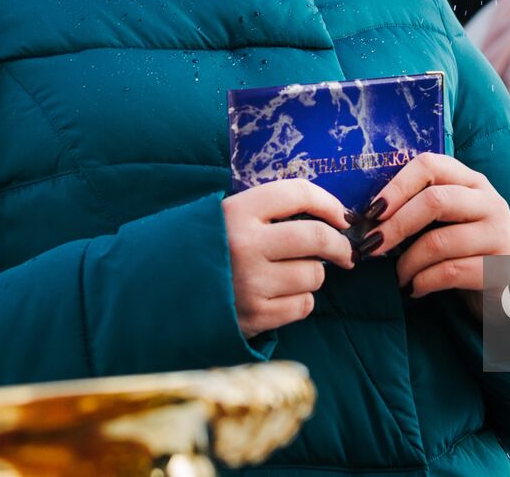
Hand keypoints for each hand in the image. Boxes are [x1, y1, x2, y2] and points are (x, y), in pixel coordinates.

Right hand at [222, 180, 355, 338]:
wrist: (162, 298)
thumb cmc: (207, 253)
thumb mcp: (226, 220)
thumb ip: (269, 213)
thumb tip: (331, 218)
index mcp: (236, 212)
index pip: (298, 193)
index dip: (329, 203)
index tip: (343, 216)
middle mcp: (244, 244)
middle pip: (317, 236)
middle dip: (340, 245)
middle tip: (346, 253)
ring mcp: (250, 282)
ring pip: (314, 274)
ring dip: (312, 275)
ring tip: (288, 276)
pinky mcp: (255, 315)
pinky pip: (303, 304)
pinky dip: (300, 301)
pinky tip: (279, 298)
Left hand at [356, 154, 509, 310]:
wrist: (506, 292)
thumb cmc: (464, 253)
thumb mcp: (446, 223)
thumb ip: (418, 210)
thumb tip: (366, 215)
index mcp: (472, 182)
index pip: (431, 165)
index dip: (397, 186)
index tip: (372, 212)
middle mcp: (490, 202)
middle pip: (434, 200)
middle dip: (395, 225)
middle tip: (372, 247)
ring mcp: (500, 234)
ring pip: (439, 241)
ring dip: (407, 263)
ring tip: (398, 277)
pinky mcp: (502, 269)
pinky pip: (450, 272)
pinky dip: (423, 283)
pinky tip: (416, 289)